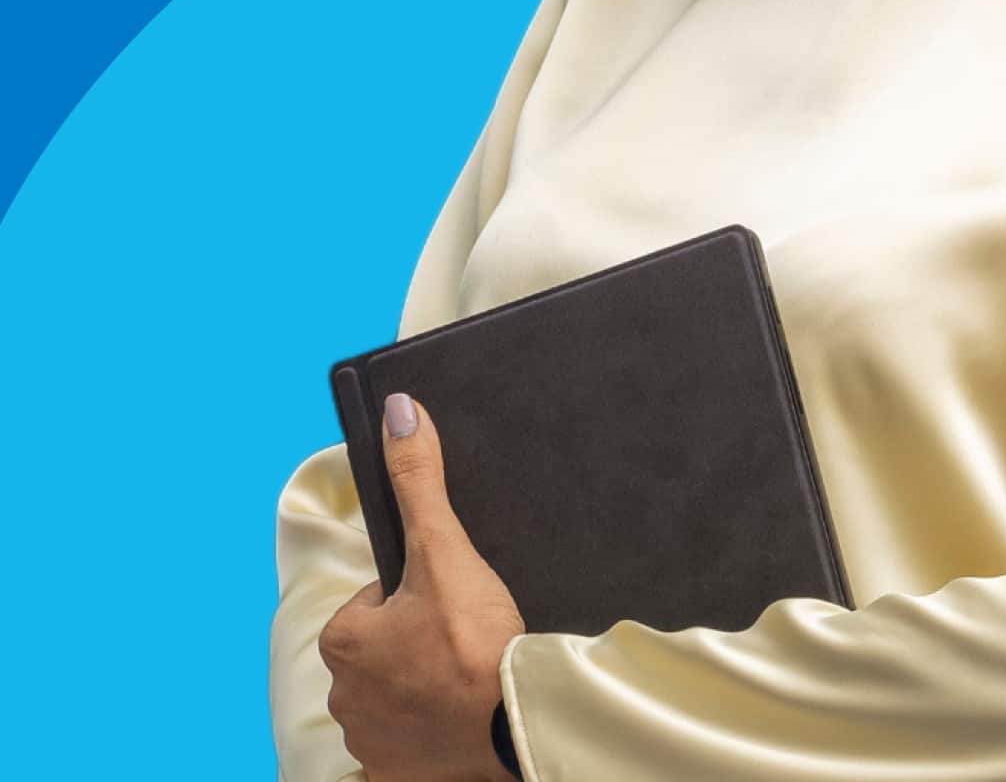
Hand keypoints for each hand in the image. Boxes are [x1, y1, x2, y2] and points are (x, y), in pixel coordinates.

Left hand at [318, 393, 526, 781]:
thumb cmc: (475, 638)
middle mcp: (341, 696)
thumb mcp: (446, 549)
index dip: (416, 593)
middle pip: (383, 646)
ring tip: (470, 674)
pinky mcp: (395, 774)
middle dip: (417, 640)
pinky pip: (405, 743)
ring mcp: (368, 742)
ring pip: (394, 694)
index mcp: (343, 640)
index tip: (452, 603)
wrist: (513, 723)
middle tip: (466, 636)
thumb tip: (398, 410)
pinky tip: (461, 717)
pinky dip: (429, 732)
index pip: (375, 599)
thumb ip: (419, 480)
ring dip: (424, 684)